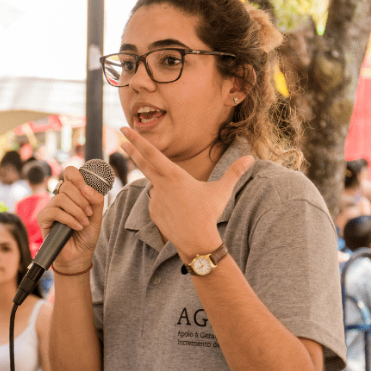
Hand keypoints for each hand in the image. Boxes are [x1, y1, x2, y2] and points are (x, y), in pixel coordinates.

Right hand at [37, 166, 104, 271]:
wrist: (80, 255)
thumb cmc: (86, 235)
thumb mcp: (97, 215)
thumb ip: (96, 200)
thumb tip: (86, 188)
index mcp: (72, 194)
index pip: (70, 173)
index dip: (77, 176)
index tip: (86, 189)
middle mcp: (60, 198)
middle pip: (67, 185)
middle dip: (81, 200)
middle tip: (89, 213)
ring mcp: (50, 207)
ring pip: (61, 198)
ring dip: (76, 211)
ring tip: (84, 222)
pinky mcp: (43, 218)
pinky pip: (55, 211)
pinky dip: (69, 219)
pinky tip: (77, 227)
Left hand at [120, 127, 253, 261]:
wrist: (196, 240)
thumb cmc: (209, 213)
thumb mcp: (223, 190)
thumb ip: (235, 172)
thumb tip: (251, 158)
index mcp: (174, 175)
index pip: (152, 153)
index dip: (137, 140)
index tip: (124, 130)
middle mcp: (161, 185)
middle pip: (143, 163)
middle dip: (131, 148)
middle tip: (120, 137)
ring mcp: (154, 198)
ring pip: (156, 186)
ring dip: (164, 187)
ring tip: (182, 202)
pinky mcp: (152, 211)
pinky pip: (157, 201)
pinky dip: (165, 202)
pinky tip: (178, 212)